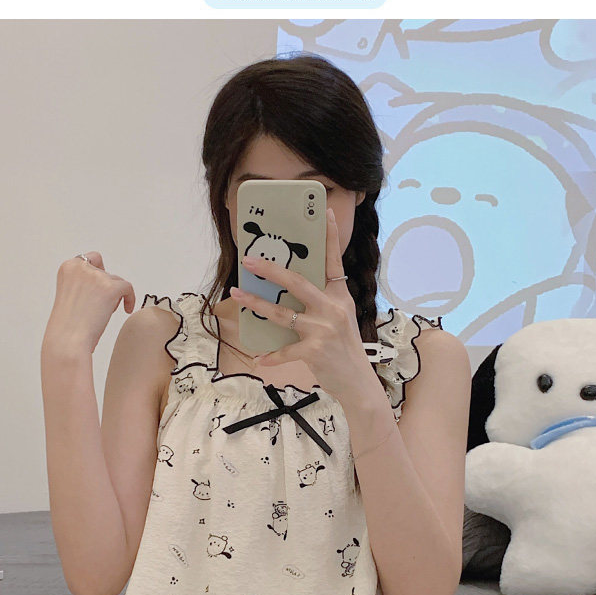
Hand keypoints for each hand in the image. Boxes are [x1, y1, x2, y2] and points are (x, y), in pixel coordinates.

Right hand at [43, 252, 135, 356]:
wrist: (68, 341)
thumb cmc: (67, 326)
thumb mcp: (69, 295)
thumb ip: (82, 284)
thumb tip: (102, 283)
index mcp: (68, 268)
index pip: (89, 259)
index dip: (97, 274)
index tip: (98, 289)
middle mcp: (81, 267)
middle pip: (104, 270)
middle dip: (106, 285)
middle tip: (102, 304)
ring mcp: (96, 277)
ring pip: (116, 281)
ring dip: (114, 296)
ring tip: (104, 314)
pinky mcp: (110, 288)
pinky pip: (128, 288)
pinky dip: (130, 298)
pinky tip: (127, 310)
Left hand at [230, 209, 377, 405]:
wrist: (358, 382)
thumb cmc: (344, 349)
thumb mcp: (340, 319)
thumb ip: (322, 302)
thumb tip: (289, 288)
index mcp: (340, 296)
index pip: (334, 261)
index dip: (329, 236)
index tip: (324, 212)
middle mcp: (333, 308)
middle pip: (297, 282)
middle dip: (270, 269)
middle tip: (249, 260)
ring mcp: (323, 329)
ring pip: (282, 312)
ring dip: (256, 303)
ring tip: (237, 293)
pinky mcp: (314, 350)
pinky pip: (284, 350)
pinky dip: (271, 356)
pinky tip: (259, 359)